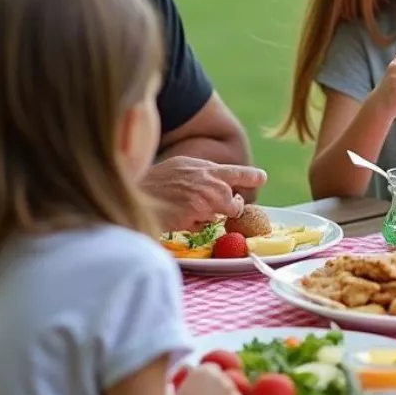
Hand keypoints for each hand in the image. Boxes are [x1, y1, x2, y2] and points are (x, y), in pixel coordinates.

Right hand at [142, 155, 267, 231]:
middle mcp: (210, 182)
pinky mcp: (195, 214)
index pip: (239, 173)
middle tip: (213, 206)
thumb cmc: (154, 182)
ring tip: (184, 208)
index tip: (262, 178)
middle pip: (235, 203)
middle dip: (228, 207)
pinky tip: (177, 217)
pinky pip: (202, 227)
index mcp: (207, 168)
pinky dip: (192, 226)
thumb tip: (220, 185)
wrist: (134, 193)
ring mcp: (204, 199)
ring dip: (206, 216)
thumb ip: (203, 174)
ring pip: (219, 216)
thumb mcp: (181, 167)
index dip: (252, 177)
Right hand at [171, 365, 240, 394]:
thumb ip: (171, 388)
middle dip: (217, 386)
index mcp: (201, 370)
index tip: (204, 389)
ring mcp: (227, 387)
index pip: (211, 368)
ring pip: (230, 387)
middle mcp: (216, 375)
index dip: (208, 379)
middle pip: (222, 376)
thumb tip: (170, 385)